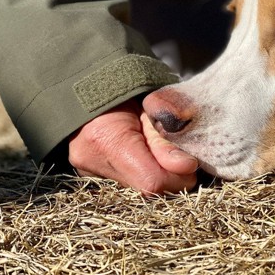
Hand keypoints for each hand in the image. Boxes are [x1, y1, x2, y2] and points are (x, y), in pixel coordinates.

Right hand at [69, 99, 197, 194]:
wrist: (86, 85)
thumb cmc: (125, 90)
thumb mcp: (151, 108)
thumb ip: (166, 141)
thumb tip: (188, 168)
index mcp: (107, 139)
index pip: (152, 181)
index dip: (177, 178)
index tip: (189, 164)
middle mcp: (91, 161)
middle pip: (145, 188)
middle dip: (169, 177)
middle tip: (174, 154)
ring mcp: (87, 171)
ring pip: (137, 188)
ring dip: (155, 175)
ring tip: (155, 150)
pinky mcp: (89, 175)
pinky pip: (126, 182)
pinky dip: (141, 172)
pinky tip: (143, 156)